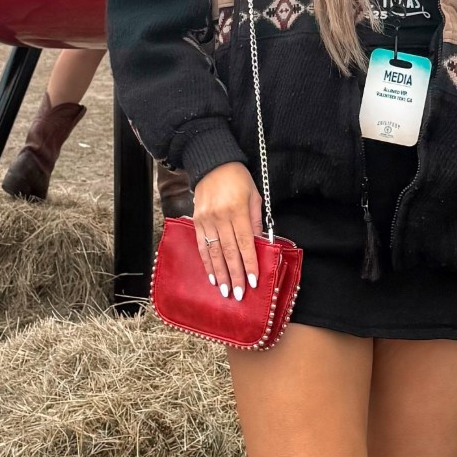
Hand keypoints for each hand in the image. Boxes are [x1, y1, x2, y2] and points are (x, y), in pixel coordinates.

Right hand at [192, 162, 263, 300]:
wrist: (212, 163)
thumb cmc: (238, 179)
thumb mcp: (254, 196)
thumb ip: (256, 221)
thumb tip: (260, 245)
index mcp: (237, 211)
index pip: (245, 243)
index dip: (249, 263)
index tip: (253, 281)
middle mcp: (220, 217)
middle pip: (228, 251)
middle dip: (234, 274)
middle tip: (238, 294)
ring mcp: (206, 219)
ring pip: (213, 252)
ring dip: (219, 273)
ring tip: (224, 290)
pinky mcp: (197, 221)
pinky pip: (202, 245)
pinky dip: (206, 262)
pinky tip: (211, 276)